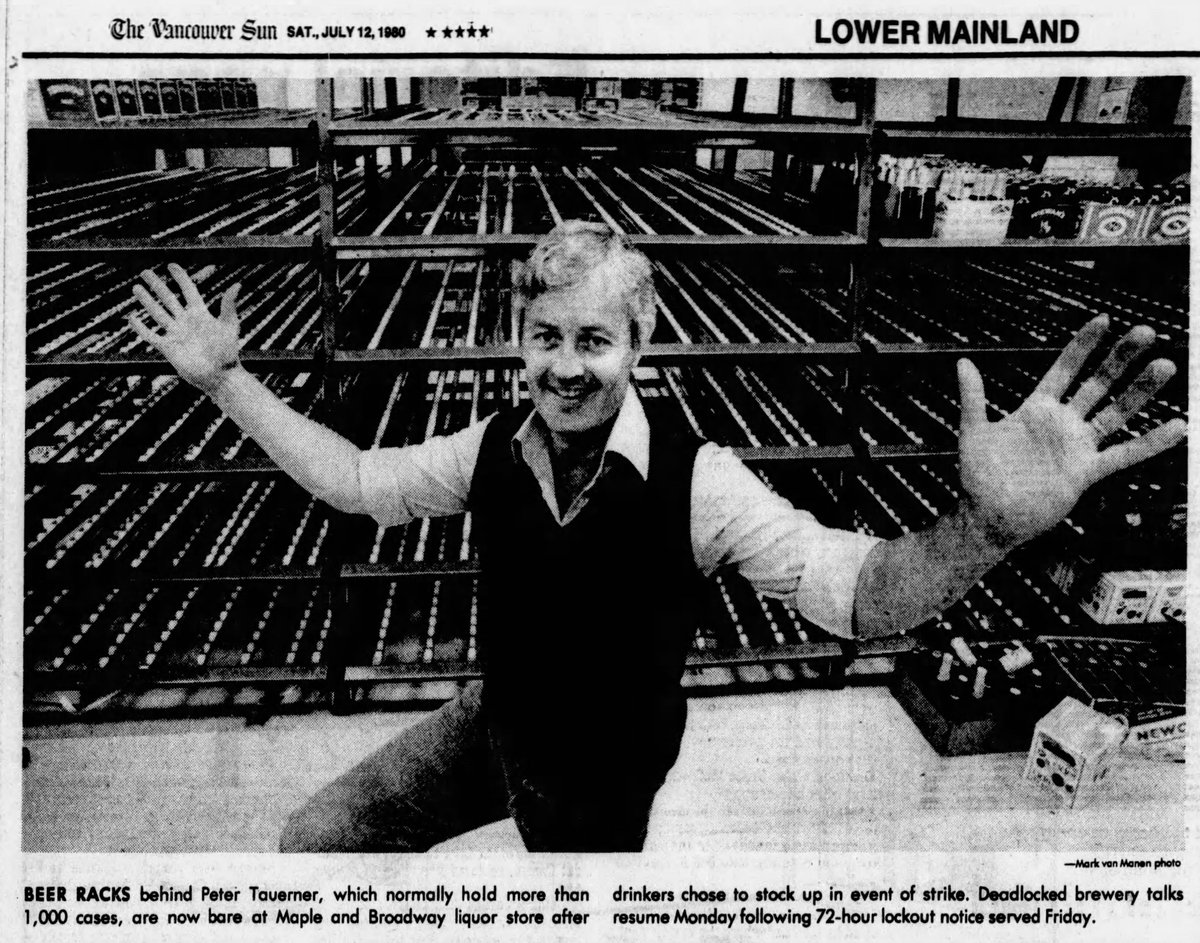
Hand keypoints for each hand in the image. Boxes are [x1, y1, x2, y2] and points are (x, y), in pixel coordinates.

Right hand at [128, 263, 241, 395]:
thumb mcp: (229, 326)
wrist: (220, 376)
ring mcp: (176, 334)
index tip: (171, 265)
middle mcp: (186, 321)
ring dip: (147, 300)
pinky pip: (151, 335)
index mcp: (201, 314)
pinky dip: (140, 327)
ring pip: (157, 313)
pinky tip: (132, 317)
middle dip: (157, 285)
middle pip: (168, 299)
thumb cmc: (228, 352)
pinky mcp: (168, 348)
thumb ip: (229, 305)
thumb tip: (238, 284)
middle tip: (145, 272)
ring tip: (136, 287)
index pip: (188, 290)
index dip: (181, 278)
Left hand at [957, 315, 1185, 551]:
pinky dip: (1151, 442)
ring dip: (1140, 392)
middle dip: (1120, 358)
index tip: (1103, 319)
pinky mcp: (1086, 472)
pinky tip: (1178, 426)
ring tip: (1165, 366)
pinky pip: (1124, 455)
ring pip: (1116, 413)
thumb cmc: (978, 478)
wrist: (988, 518)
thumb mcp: (973, 433)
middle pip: (1098, 384)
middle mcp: (1062, 424)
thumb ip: (973, 398)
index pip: (1064, 370)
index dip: (1082, 346)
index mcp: (1035, 410)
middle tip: (1146, 332)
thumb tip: (962, 362)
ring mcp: (1077, 447)